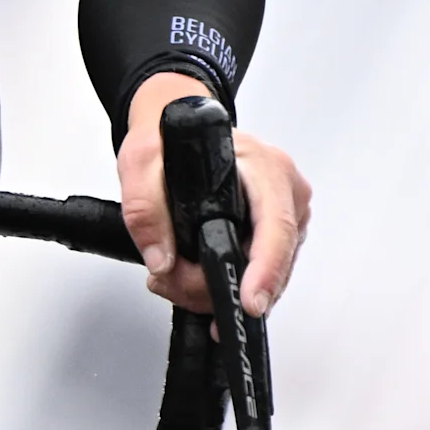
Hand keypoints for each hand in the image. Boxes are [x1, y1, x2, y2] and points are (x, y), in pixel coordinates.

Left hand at [115, 69, 309, 319]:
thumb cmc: (171, 138)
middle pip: (269, 264)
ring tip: (173, 276)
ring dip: (216, 290)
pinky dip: (225, 283)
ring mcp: (288, 216)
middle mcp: (287, 192)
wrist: (178, 127)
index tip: (249, 302)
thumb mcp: (142, 161)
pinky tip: (192, 276)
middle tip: (170, 283)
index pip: (276, 228)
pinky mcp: (277, 235)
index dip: (265, 271)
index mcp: (265, 168)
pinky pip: (259, 274)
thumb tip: (162, 260)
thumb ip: (145, 209)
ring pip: (264, 277)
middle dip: (217, 289)